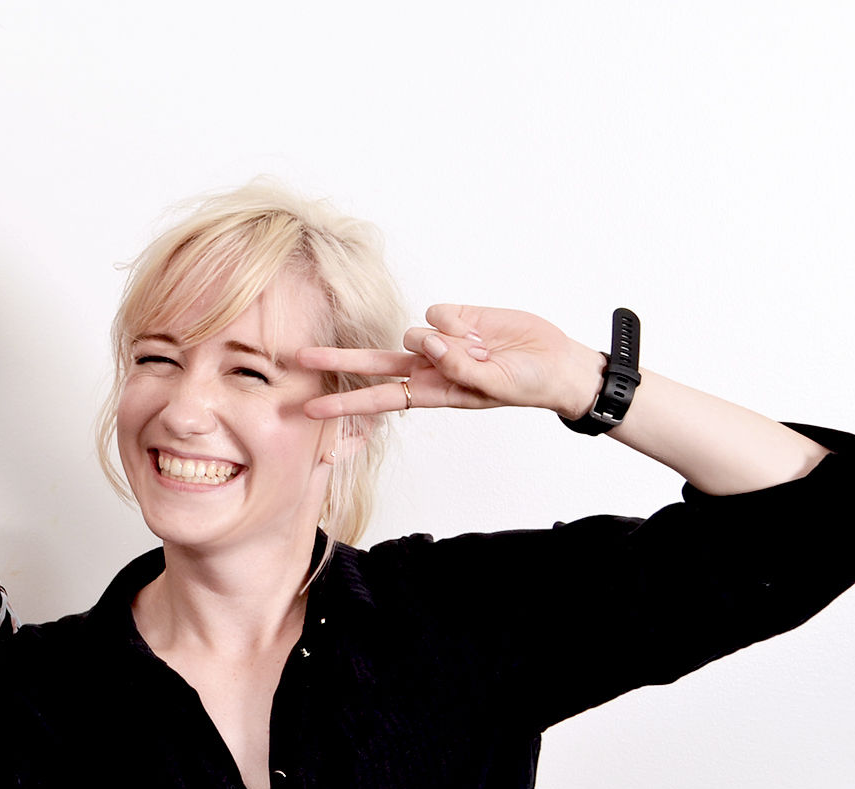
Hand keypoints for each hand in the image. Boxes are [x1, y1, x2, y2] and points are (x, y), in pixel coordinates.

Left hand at [297, 304, 606, 419]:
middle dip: (336, 359)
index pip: (378, 398)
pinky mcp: (454, 316)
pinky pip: (438, 312)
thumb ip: (458, 367)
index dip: (344, 402)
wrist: (556, 363)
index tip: (309, 409)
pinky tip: (482, 332)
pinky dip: (458, 322)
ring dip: (444, 342)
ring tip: (481, 352)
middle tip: (297, 358)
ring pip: (414, 333)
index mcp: (432, 393)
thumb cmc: (526, 385)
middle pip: (372, 362)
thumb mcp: (492, 386)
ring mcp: (439, 340)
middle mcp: (428, 367)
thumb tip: (427, 342)